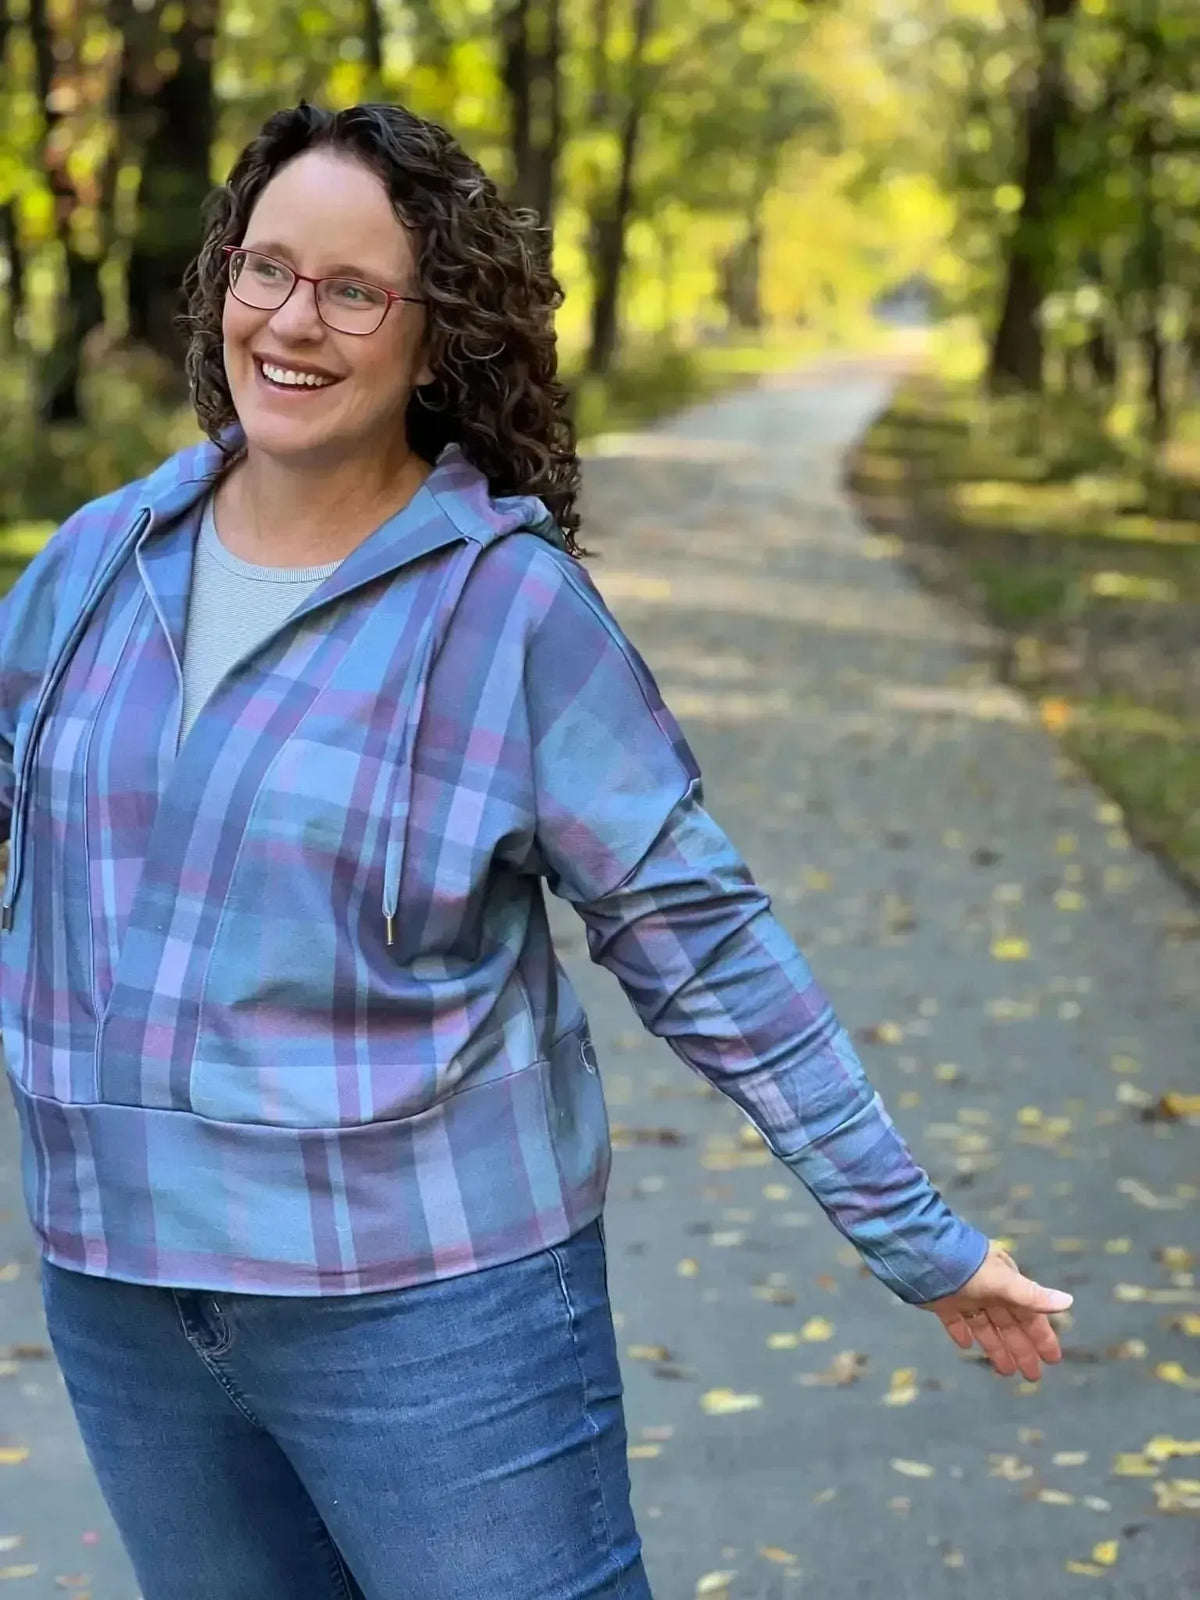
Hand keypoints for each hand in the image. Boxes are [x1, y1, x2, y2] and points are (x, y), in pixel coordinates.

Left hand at [920, 1241, 1073, 1380]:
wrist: (922, 1255)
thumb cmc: (966, 1267)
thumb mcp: (1002, 1282)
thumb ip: (1031, 1295)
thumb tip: (1068, 1301)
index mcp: (1006, 1283)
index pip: (1029, 1315)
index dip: (1041, 1336)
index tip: (1053, 1359)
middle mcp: (988, 1290)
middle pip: (1009, 1325)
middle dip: (1022, 1349)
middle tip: (1033, 1377)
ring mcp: (965, 1296)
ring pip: (986, 1326)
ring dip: (996, 1347)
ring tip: (1006, 1372)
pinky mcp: (942, 1301)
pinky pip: (956, 1321)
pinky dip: (961, 1333)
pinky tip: (965, 1346)